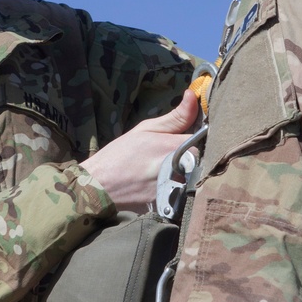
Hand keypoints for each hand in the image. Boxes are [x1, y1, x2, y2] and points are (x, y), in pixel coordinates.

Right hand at [81, 90, 199, 212]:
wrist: (99, 188)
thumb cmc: (119, 155)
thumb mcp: (145, 130)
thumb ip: (175, 117)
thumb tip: (192, 96)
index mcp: (175, 147)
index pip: (203, 139)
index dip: (194, 137)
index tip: (182, 138)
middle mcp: (180, 169)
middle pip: (200, 159)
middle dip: (188, 155)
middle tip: (166, 156)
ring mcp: (177, 189)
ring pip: (192, 176)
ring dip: (183, 172)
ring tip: (160, 171)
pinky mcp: (172, 205)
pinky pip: (183, 192)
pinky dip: (175, 187)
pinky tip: (157, 184)